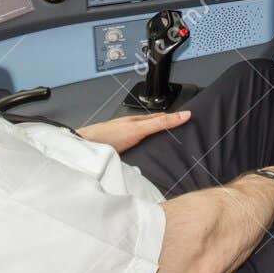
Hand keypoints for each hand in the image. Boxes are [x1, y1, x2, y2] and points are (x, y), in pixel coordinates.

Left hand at [76, 109, 190, 153]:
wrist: (85, 147)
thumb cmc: (108, 135)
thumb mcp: (140, 128)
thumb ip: (161, 123)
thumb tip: (184, 115)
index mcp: (139, 120)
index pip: (161, 117)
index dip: (174, 118)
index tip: (188, 119)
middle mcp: (132, 129)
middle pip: (153, 127)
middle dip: (166, 129)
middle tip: (181, 132)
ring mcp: (125, 140)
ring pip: (145, 139)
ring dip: (155, 142)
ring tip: (168, 146)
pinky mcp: (120, 152)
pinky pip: (138, 150)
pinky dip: (145, 151)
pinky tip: (147, 157)